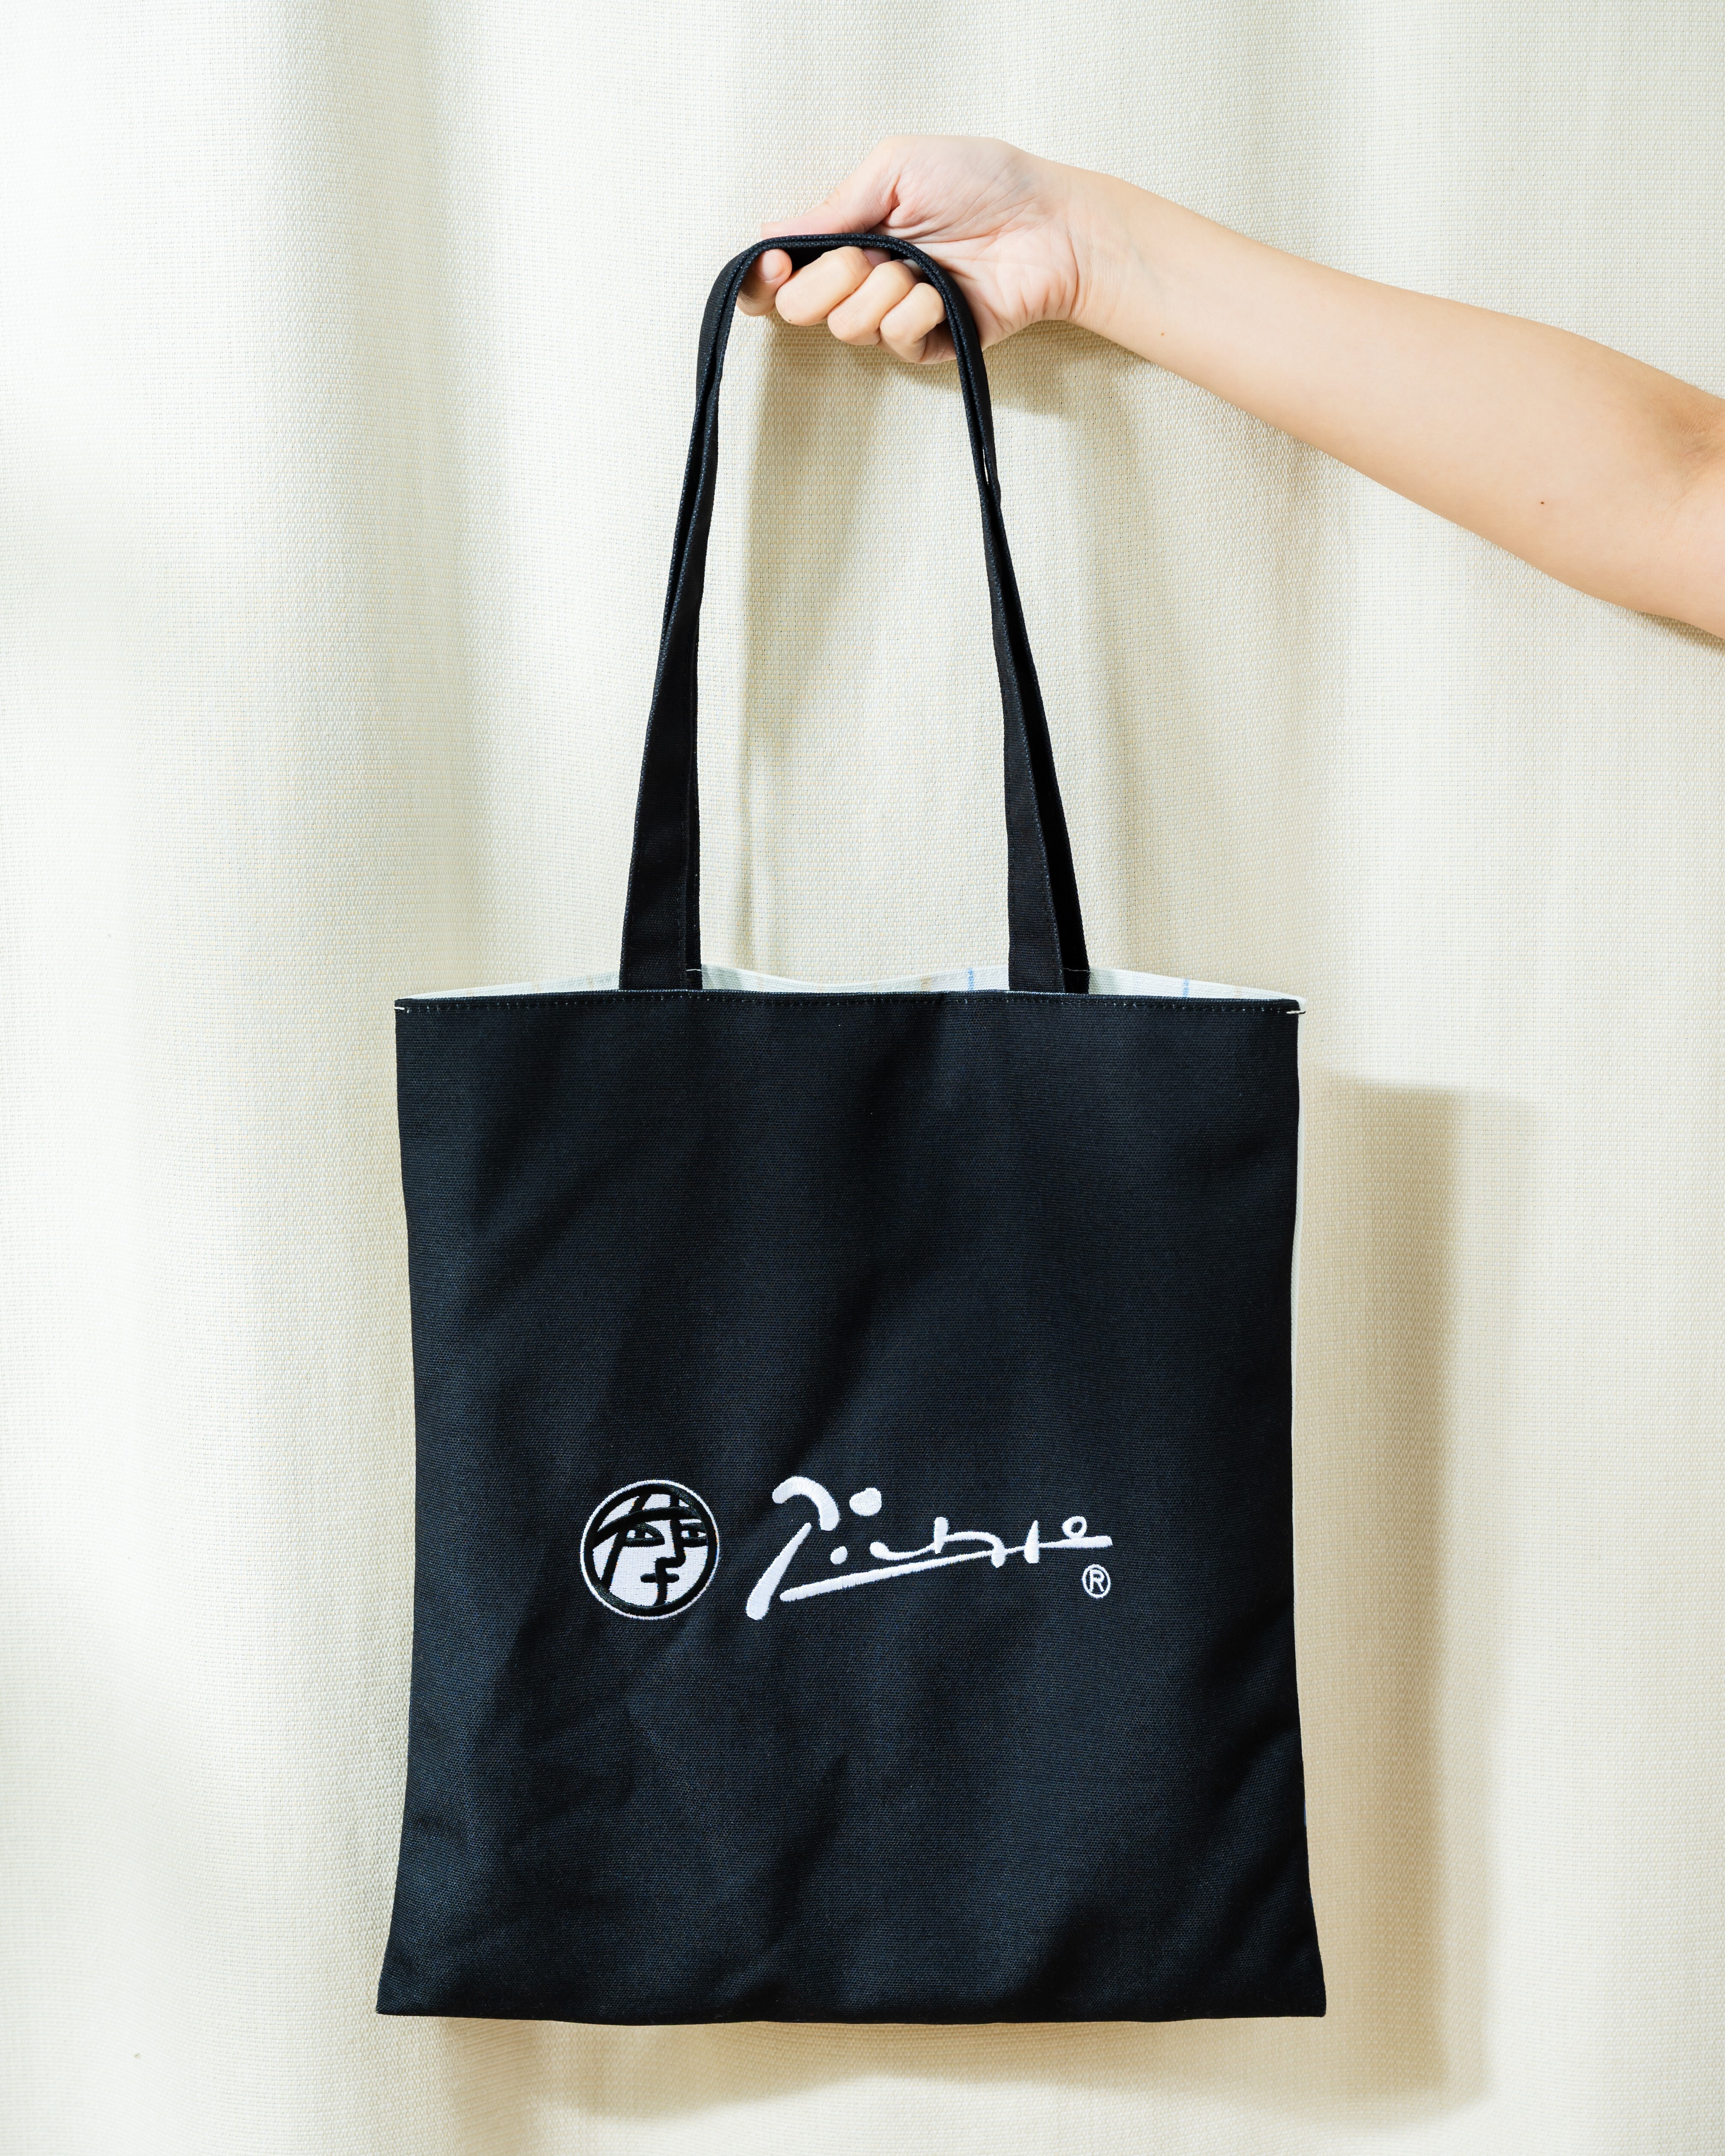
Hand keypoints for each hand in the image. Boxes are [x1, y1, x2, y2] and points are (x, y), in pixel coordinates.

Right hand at [735, 136, 1104, 363]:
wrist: (1047, 224)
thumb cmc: (982, 181)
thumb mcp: (897, 167)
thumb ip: (834, 204)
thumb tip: (772, 231)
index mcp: (849, 234)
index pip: (781, 272)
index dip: (765, 277)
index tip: (780, 264)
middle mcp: (862, 279)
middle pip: (798, 309)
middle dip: (825, 282)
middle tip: (866, 257)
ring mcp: (892, 315)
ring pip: (845, 328)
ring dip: (879, 293)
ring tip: (920, 268)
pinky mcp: (925, 345)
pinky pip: (891, 341)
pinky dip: (914, 313)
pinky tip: (944, 292)